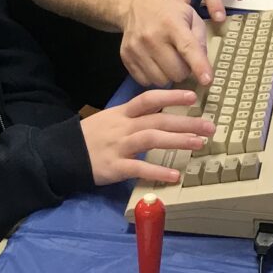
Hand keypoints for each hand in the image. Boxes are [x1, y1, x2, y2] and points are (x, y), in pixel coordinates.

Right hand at [80, 89, 213, 184]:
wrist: (63, 154)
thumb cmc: (92, 136)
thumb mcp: (112, 119)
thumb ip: (135, 116)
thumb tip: (163, 113)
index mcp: (123, 113)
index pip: (149, 99)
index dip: (171, 96)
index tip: (193, 97)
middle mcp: (123, 127)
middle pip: (157, 120)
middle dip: (185, 123)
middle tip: (209, 127)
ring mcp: (118, 146)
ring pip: (151, 139)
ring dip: (177, 141)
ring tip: (199, 145)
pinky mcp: (114, 167)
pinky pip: (138, 168)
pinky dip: (157, 172)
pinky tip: (174, 175)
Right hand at [121, 0, 211, 86]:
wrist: (134, 5)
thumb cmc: (167, 11)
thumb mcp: (190, 15)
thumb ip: (200, 38)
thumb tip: (202, 64)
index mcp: (172, 23)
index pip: (188, 48)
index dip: (199, 66)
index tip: (207, 80)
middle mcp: (152, 36)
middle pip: (176, 72)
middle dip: (184, 70)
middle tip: (182, 59)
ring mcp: (137, 48)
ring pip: (161, 80)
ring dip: (169, 75)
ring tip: (167, 60)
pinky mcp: (126, 57)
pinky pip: (145, 81)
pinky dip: (154, 76)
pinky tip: (155, 63)